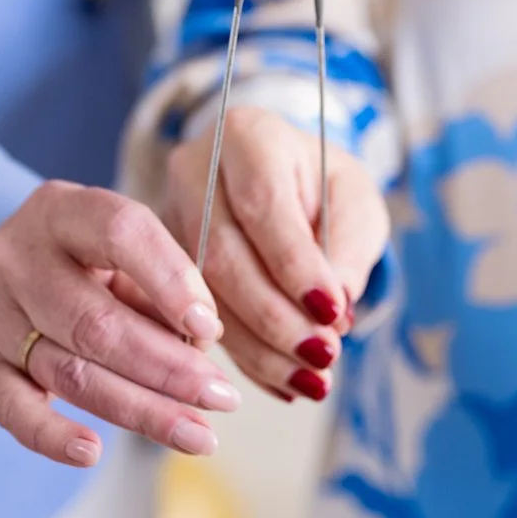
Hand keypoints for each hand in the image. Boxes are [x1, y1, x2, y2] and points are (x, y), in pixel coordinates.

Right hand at [0, 181, 241, 468]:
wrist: (16, 261)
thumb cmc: (90, 253)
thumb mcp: (126, 246)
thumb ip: (162, 284)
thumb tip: (200, 343)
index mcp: (63, 210)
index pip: (119, 234)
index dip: (170, 281)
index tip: (212, 328)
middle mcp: (18, 257)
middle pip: (94, 322)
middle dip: (167, 368)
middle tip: (221, 398)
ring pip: (68, 372)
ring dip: (140, 411)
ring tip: (197, 434)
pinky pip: (12, 410)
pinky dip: (52, 437)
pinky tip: (91, 453)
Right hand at [164, 107, 389, 405]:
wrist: (287, 186)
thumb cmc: (325, 189)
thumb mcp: (355, 202)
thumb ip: (349, 248)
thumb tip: (332, 313)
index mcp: (246, 135)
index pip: (262, 203)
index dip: (295, 264)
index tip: (333, 314)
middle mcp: (195, 170)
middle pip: (223, 253)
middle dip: (276, 316)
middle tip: (324, 356)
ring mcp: (169, 217)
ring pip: (203, 295)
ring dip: (260, 348)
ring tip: (311, 381)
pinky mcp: (161, 265)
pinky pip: (196, 319)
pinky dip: (245, 357)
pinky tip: (282, 382)